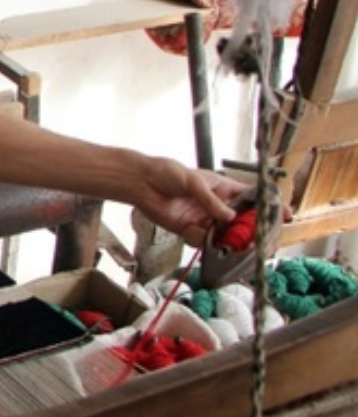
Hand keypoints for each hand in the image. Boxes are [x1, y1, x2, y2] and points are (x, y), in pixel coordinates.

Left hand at [134, 159, 250, 245]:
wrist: (141, 183)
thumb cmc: (167, 173)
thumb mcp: (193, 181)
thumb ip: (210, 200)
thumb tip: (229, 217)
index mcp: (222, 188)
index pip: (248, 199)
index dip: (261, 208)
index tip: (274, 218)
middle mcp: (215, 205)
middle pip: (238, 222)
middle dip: (244, 231)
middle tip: (248, 237)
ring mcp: (203, 218)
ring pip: (221, 234)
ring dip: (225, 240)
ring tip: (226, 242)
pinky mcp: (188, 229)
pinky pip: (201, 240)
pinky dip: (204, 243)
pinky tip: (202, 239)